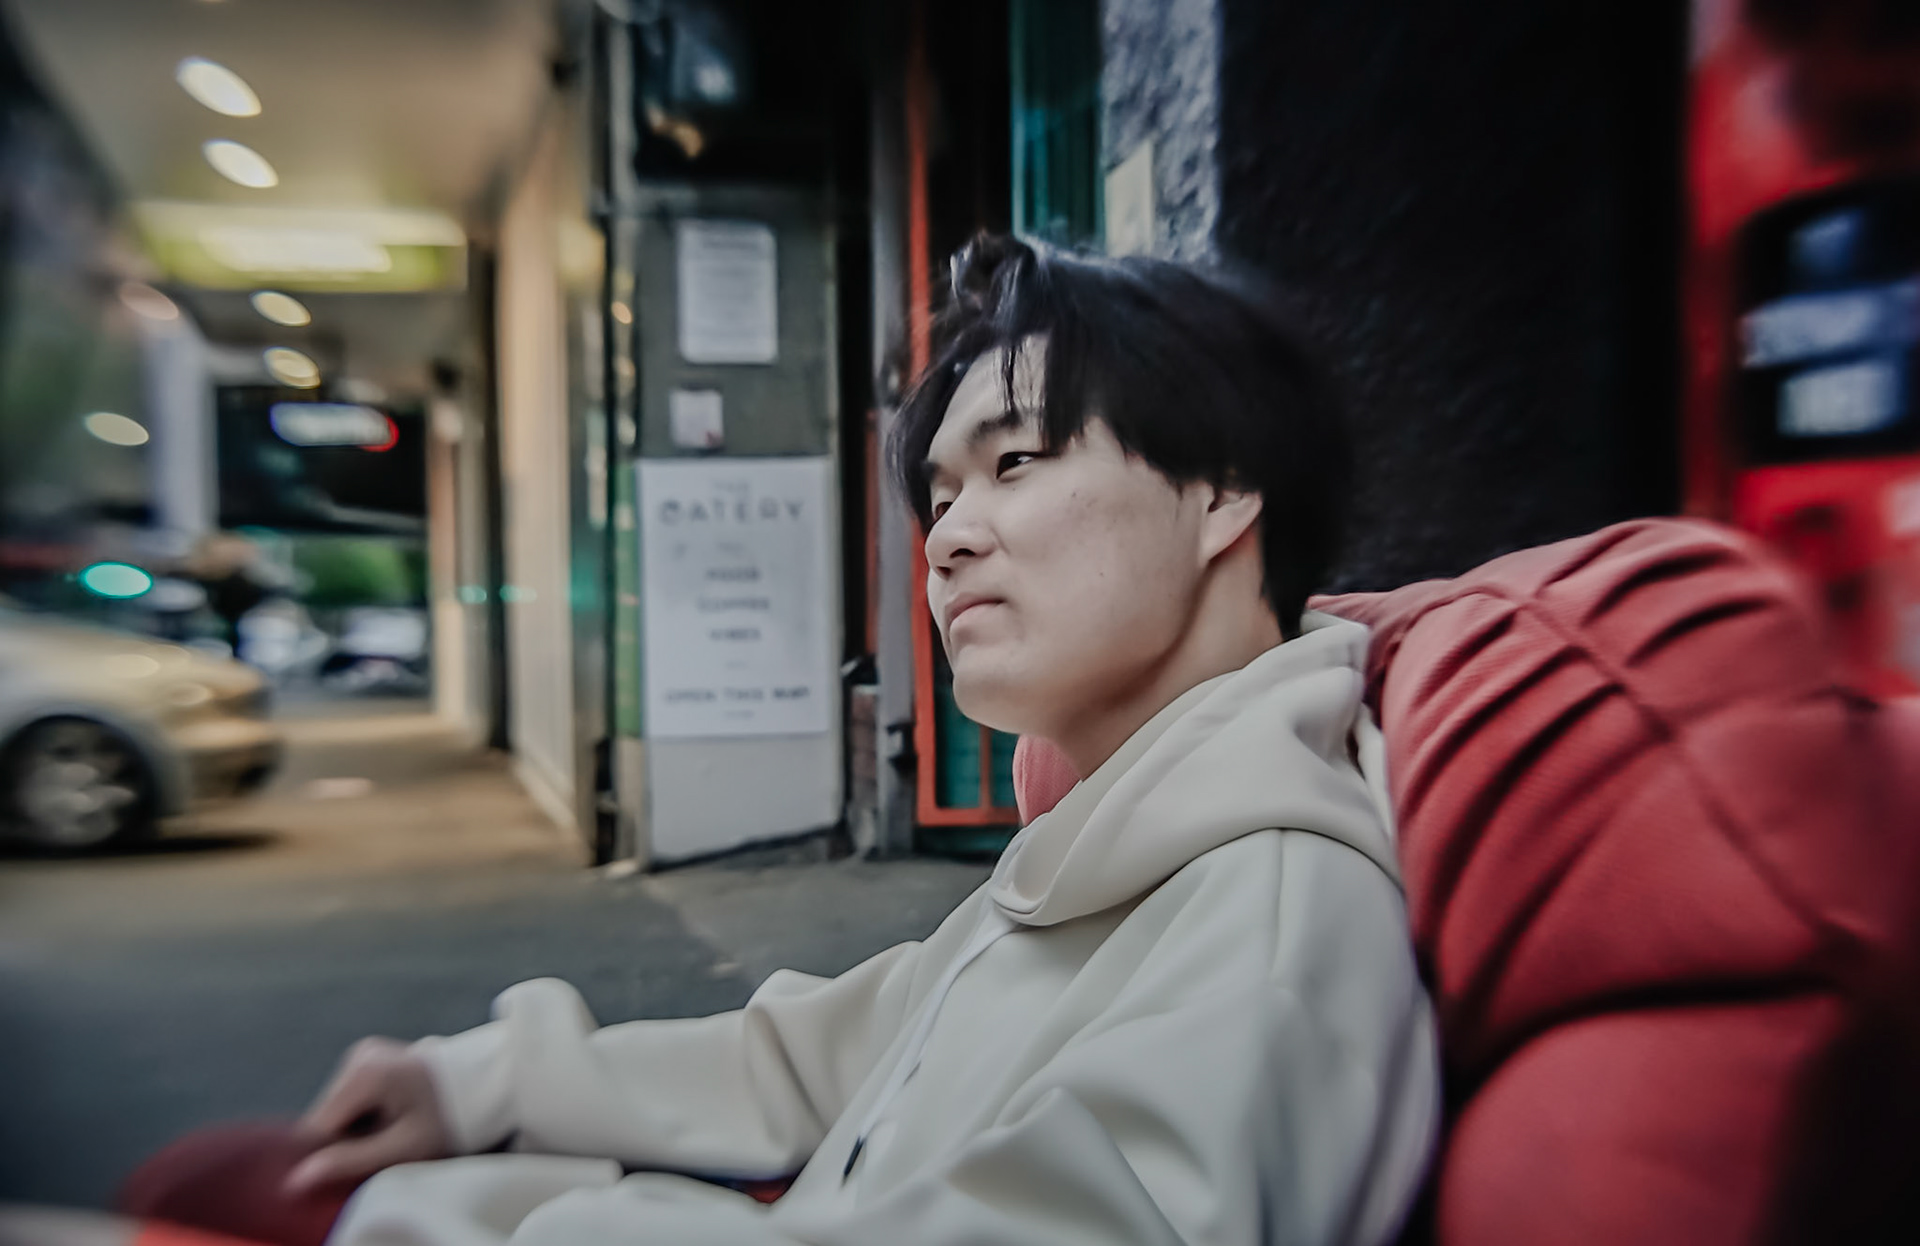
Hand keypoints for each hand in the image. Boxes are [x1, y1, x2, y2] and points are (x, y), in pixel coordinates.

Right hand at [284, 1037, 453, 1193]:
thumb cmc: (452, 1118)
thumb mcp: (405, 1147)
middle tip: (386, 1147)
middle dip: (348, 1139)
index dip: (333, 1153)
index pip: (317, 1128)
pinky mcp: (372, 1057)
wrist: (490, 1083)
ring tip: (394, 1131)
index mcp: (363, 1073)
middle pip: (327, 1116)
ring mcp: (365, 1052)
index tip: (361, 1164)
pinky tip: (392, 1118)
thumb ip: (352, 1161)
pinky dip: (365, 1114)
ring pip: (338, 1108)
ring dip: (357, 1128)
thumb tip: (297, 1179)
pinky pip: (352, 1097)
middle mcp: (358, 1055)